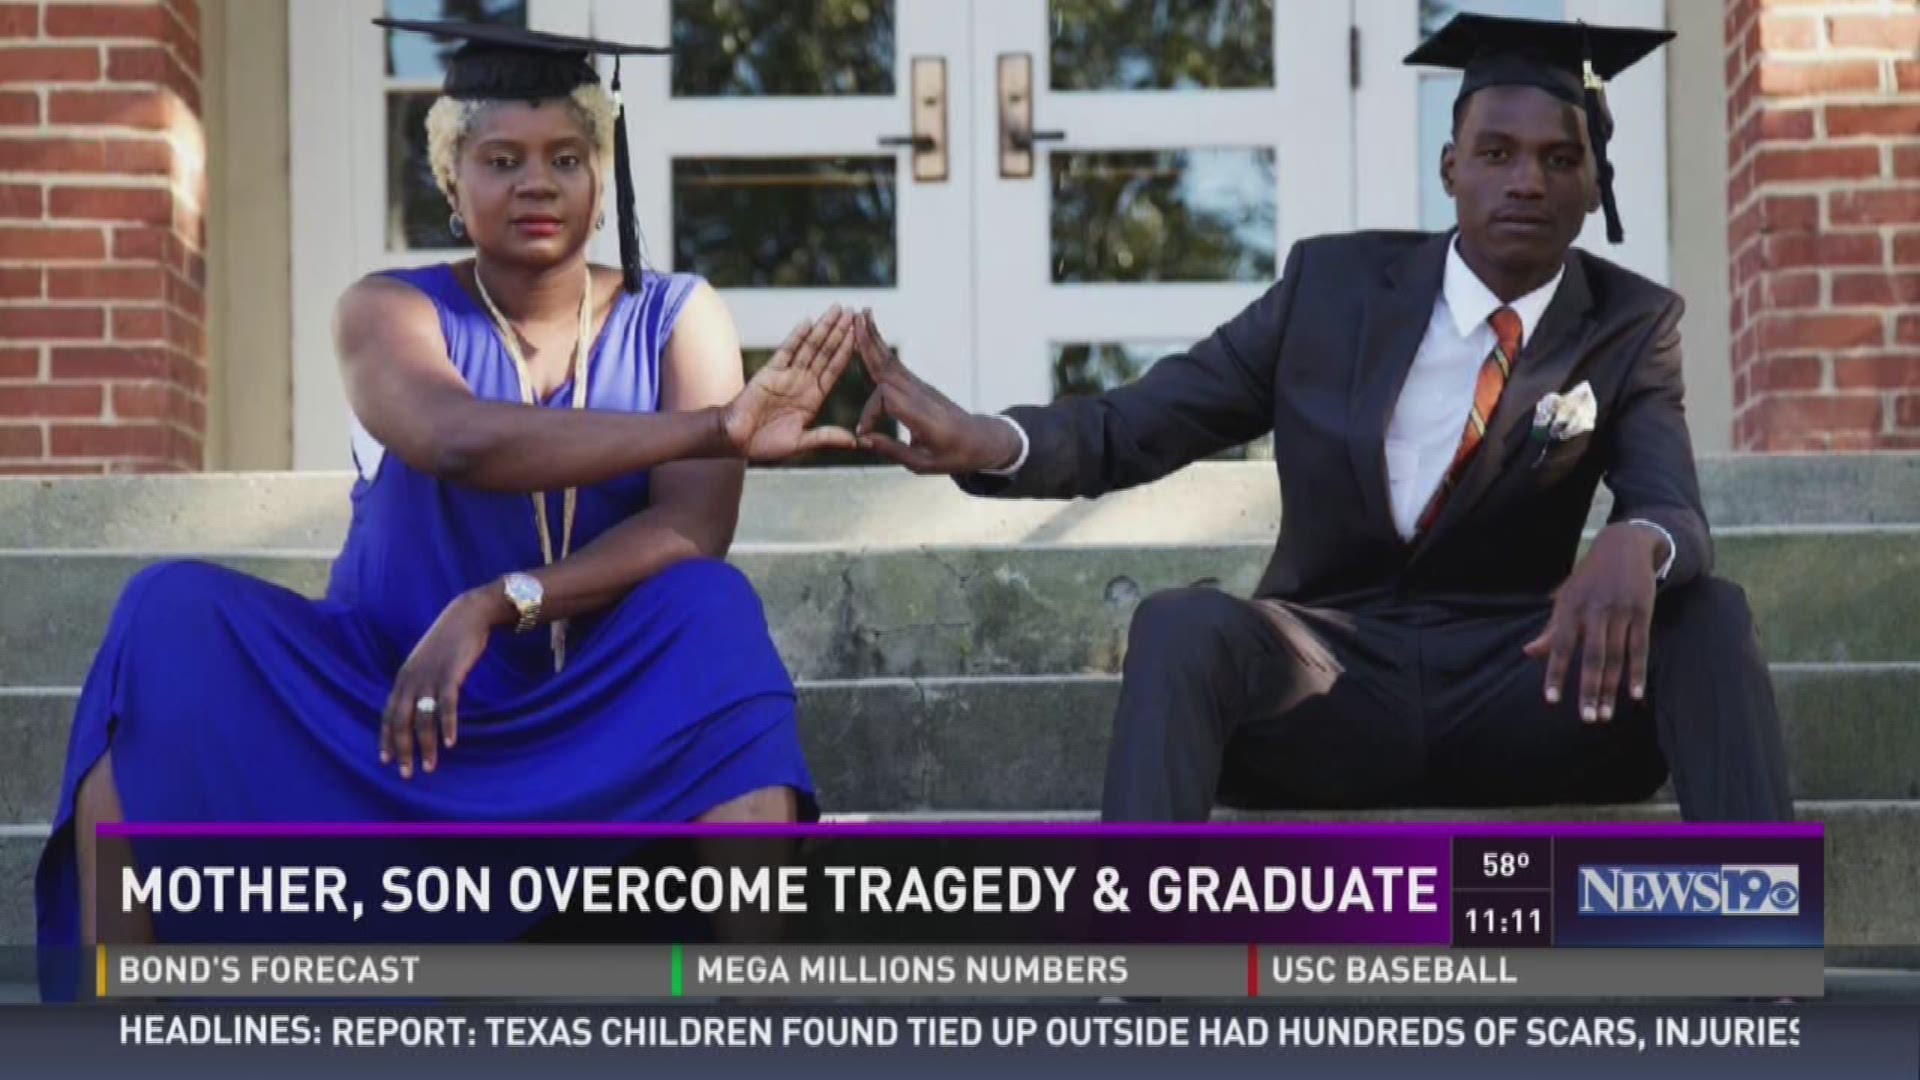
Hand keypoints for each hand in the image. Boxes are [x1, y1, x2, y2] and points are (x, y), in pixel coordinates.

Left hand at [382, 588, 498, 777]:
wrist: (467, 615)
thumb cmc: (449, 641)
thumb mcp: (426, 662)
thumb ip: (420, 682)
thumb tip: (419, 704)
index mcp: (403, 678)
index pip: (389, 714)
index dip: (386, 739)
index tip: (386, 761)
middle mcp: (411, 679)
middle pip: (401, 722)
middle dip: (402, 750)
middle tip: (406, 774)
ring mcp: (430, 677)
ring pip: (422, 718)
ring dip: (426, 745)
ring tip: (430, 767)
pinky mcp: (450, 674)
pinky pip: (446, 705)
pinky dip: (447, 725)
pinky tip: (450, 743)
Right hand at [720, 305, 858, 462]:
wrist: (736, 441)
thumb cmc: (765, 445)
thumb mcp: (801, 442)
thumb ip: (826, 437)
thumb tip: (855, 442)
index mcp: (813, 398)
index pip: (834, 370)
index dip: (847, 352)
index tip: (861, 336)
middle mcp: (802, 382)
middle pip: (825, 352)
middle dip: (840, 333)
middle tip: (853, 312)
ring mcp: (787, 375)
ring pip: (810, 347)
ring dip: (823, 328)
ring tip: (837, 310)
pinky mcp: (770, 372)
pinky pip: (786, 351)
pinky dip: (797, 336)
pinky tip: (809, 322)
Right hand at [852, 310, 1022, 474]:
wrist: (980, 440)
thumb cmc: (953, 455)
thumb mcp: (922, 463)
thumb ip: (892, 450)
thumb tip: (863, 439)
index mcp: (923, 415)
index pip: (886, 400)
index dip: (870, 413)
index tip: (864, 433)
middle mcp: (920, 395)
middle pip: (888, 367)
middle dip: (870, 344)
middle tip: (854, 320)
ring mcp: (920, 388)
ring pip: (891, 361)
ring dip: (874, 339)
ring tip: (860, 316)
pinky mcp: (918, 386)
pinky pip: (895, 366)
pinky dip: (881, 351)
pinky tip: (871, 338)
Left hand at [1523, 522, 1669, 722]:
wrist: (1623, 545)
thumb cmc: (1588, 578)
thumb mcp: (1565, 598)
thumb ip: (1551, 629)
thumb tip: (1528, 654)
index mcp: (1570, 607)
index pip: (1560, 646)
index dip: (1555, 673)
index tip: (1551, 700)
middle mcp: (1594, 610)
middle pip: (1592, 657)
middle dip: (1589, 690)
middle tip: (1588, 719)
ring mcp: (1620, 611)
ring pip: (1616, 657)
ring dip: (1612, 689)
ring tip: (1607, 715)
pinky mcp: (1642, 612)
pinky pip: (1640, 647)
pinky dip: (1638, 673)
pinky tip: (1635, 695)